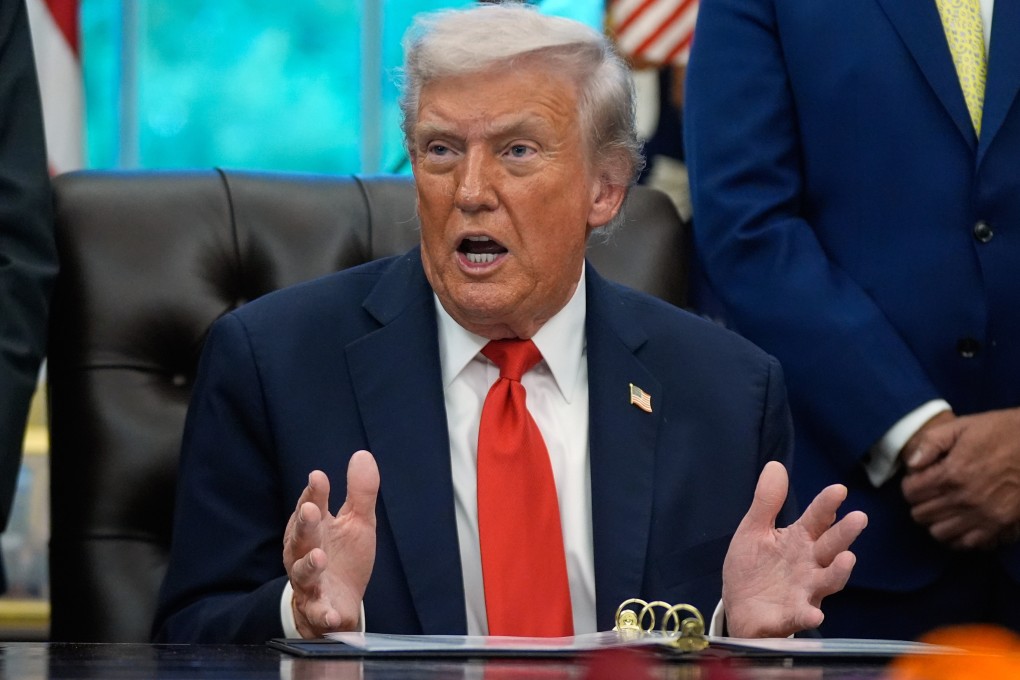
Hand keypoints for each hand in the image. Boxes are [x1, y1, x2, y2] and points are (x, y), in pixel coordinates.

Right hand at [283, 450, 379, 637]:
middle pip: (299, 538)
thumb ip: (360, 492)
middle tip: (311, 511)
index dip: (313, 494)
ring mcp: (309, 584)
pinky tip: (332, 615)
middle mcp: (304, 554)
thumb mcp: (357, 522)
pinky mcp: (318, 611)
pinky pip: (317, 613)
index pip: (310, 508)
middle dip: (304, 525)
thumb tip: (362, 454)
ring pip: (302, 574)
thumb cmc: (344, 558)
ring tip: (319, 557)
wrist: (341, 605)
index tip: (319, 478)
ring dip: (309, 566)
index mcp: (313, 530)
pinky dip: (323, 614)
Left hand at [722, 461, 866, 637]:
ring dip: (837, 572)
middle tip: (859, 517)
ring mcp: (803, 591)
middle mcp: (808, 565)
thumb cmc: (753, 568)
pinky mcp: (791, 616)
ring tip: (847, 559)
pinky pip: (801, 616)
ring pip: (827, 581)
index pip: (816, 519)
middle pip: (830, 548)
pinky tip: (814, 615)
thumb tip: (775, 465)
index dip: (826, 504)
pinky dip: (807, 615)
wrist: (740, 609)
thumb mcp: (754, 530)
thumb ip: (767, 502)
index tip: (839, 489)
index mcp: (798, 541)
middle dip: (844, 534)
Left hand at [902, 408, 1019, 548]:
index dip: (910, 484)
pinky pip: (967, 544)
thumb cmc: (1002, 432)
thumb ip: (931, 442)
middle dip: (920, 502)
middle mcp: (965, 499)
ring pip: (940, 533)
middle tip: (929, 492)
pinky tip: (960, 520)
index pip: (911, 492)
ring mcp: (984, 516)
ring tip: (943, 506)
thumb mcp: (962, 426)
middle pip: (921, 515)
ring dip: (935, 520)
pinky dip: (958, 535)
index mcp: (953, 473)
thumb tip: (911, 464)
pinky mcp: (1001, 526)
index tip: (919, 478)